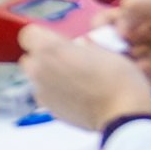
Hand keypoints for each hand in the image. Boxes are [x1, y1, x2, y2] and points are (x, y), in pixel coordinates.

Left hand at [22, 30, 150, 134]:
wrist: (122, 115)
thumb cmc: (118, 79)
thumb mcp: (105, 51)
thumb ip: (84, 46)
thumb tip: (81, 45)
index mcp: (51, 49)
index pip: (28, 34)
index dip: (42, 36)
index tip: (57, 40)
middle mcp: (39, 69)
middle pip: (30, 57)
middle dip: (44, 57)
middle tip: (68, 60)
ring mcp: (41, 91)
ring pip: (36, 77)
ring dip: (48, 75)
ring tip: (74, 79)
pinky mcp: (48, 108)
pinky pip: (45, 94)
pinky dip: (54, 92)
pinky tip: (76, 94)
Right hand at [113, 0, 150, 89]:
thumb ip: (142, 5)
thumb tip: (116, 16)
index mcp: (147, 18)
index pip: (117, 19)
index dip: (106, 22)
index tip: (101, 26)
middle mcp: (146, 38)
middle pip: (116, 40)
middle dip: (111, 41)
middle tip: (114, 42)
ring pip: (124, 59)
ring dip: (124, 56)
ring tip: (132, 53)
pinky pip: (139, 76)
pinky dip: (139, 70)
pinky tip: (148, 65)